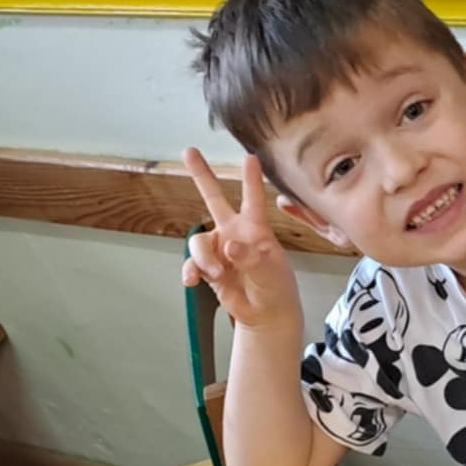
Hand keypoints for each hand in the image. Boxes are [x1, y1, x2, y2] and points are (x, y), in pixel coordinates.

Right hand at [180, 148, 301, 330]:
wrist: (265, 315)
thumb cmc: (276, 289)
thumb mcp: (269, 274)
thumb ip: (251, 259)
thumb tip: (229, 245)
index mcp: (256, 230)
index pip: (253, 199)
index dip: (251, 179)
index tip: (250, 157)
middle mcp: (234, 233)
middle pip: (214, 198)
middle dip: (201, 175)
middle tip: (189, 151)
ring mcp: (219, 249)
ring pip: (197, 240)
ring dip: (202, 258)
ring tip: (214, 274)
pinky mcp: (208, 267)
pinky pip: (191, 263)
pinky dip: (190, 271)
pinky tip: (192, 281)